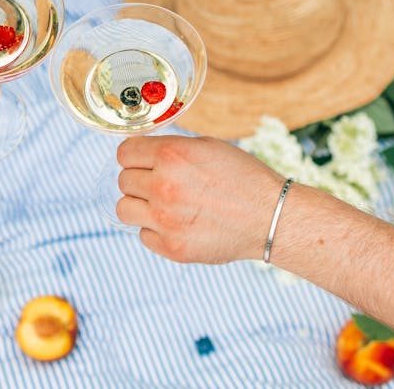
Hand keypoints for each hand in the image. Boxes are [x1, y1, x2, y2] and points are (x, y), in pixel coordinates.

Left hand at [116, 135, 285, 263]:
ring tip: (161, 205)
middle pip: (123, 180)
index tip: (141, 162)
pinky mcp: (172, 247)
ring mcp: (165, 219)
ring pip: (124, 209)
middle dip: (139, 180)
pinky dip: (155, 230)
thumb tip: (140, 152)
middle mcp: (163, 186)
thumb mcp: (206, 147)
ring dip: (139, 205)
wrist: (270, 216)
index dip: (133, 156)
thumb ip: (170, 149)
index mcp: (171, 155)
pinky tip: (177, 224)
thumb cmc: (242, 177)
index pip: (124, 153)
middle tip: (161, 184)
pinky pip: (143, 235)